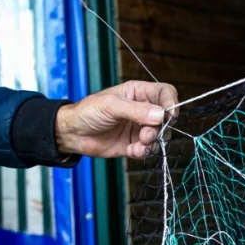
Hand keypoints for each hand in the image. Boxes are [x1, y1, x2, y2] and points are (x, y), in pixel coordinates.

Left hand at [55, 81, 178, 158]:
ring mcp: (138, 127)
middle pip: (165, 117)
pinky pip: (147, 149)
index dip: (171, 102)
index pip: (165, 93)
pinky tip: (132, 151)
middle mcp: (141, 109)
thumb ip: (136, 110)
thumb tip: (161, 115)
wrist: (72, 133)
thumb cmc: (88, 112)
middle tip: (147, 134)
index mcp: (138, 93)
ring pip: (159, 135)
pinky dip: (143, 152)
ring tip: (139, 143)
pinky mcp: (133, 144)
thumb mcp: (111, 105)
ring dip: (152, 141)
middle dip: (160, 128)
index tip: (170, 116)